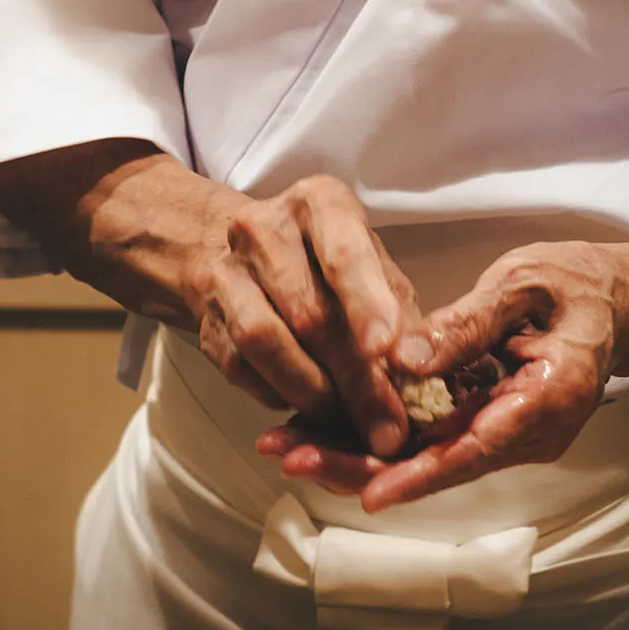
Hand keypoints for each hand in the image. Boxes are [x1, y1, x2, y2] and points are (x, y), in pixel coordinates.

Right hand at [188, 176, 422, 456]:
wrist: (233, 252)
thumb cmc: (323, 261)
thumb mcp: (370, 264)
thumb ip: (398, 309)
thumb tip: (421, 363)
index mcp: (318, 204)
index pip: (343, 254)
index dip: (368, 306)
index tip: (392, 353)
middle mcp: (264, 231)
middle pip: (310, 311)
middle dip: (356, 377)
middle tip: (389, 425)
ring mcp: (226, 274)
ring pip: (265, 341)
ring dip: (312, 391)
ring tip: (348, 416)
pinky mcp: (207, 319)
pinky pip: (242, 368)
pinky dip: (281, 395)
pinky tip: (310, 405)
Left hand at [258, 239, 628, 510]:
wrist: (619, 302)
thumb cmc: (578, 285)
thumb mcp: (525, 285)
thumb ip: (466, 323)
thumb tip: (404, 358)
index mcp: (546, 401)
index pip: (475, 450)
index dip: (418, 475)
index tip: (368, 492)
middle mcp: (525, 434)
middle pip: (435, 464)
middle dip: (358, 466)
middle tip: (286, 455)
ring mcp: (504, 435)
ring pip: (423, 457)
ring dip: (353, 454)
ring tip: (281, 445)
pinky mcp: (483, 424)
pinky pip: (426, 438)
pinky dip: (374, 434)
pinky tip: (317, 426)